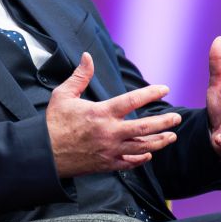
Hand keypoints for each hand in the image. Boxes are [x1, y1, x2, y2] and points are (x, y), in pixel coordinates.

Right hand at [45, 52, 179, 176]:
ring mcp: (109, 151)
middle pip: (144, 128)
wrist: (43, 154)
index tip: (164, 88)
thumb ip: (80, 76)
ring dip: (159, 142)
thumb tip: (87, 56)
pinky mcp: (106, 165)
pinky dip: (141, 159)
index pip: (132, 101)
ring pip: (141, 147)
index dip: (150, 93)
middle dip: (163, 123)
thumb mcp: (63, 95)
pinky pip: (129, 163)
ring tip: (171, 137)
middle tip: (176, 118)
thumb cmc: (53, 123)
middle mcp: (109, 133)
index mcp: (101, 113)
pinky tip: (149, 155)